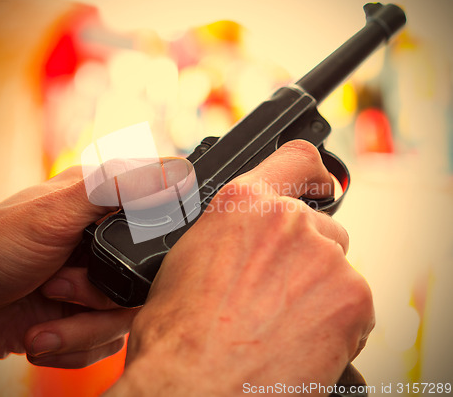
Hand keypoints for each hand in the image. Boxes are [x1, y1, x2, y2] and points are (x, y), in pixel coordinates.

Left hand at [0, 158, 189, 368]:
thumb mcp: (52, 213)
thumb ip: (114, 188)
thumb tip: (177, 170)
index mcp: (101, 205)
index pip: (158, 217)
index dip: (155, 242)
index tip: (122, 260)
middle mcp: (103, 243)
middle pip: (145, 278)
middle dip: (100, 297)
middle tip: (58, 287)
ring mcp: (93, 283)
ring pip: (125, 317)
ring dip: (80, 327)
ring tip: (40, 319)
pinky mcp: (81, 318)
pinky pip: (104, 343)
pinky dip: (71, 346)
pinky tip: (38, 334)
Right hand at [110, 140, 374, 395]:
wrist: (191, 386)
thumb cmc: (177, 332)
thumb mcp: (188, 258)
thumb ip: (227, 232)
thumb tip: (240, 236)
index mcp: (243, 202)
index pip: (296, 158)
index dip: (311, 173)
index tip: (319, 183)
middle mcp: (288, 219)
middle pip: (319, 226)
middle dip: (304, 254)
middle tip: (278, 291)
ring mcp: (324, 257)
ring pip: (336, 265)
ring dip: (318, 288)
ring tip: (284, 322)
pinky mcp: (352, 298)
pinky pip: (354, 302)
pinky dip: (337, 321)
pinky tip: (302, 341)